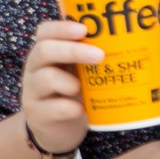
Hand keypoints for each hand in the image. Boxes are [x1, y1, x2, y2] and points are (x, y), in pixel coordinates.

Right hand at [21, 19, 99, 157]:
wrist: (57, 130)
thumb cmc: (73, 94)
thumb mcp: (78, 72)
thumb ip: (89, 55)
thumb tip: (126, 37)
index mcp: (46, 53)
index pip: (45, 32)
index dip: (61, 28)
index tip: (84, 29)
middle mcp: (34, 69)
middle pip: (44, 50)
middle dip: (73, 51)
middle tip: (100, 56)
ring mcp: (33, 92)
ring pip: (46, 78)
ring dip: (69, 82)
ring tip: (83, 89)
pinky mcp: (37, 115)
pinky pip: (51, 108)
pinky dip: (69, 108)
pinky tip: (81, 110)